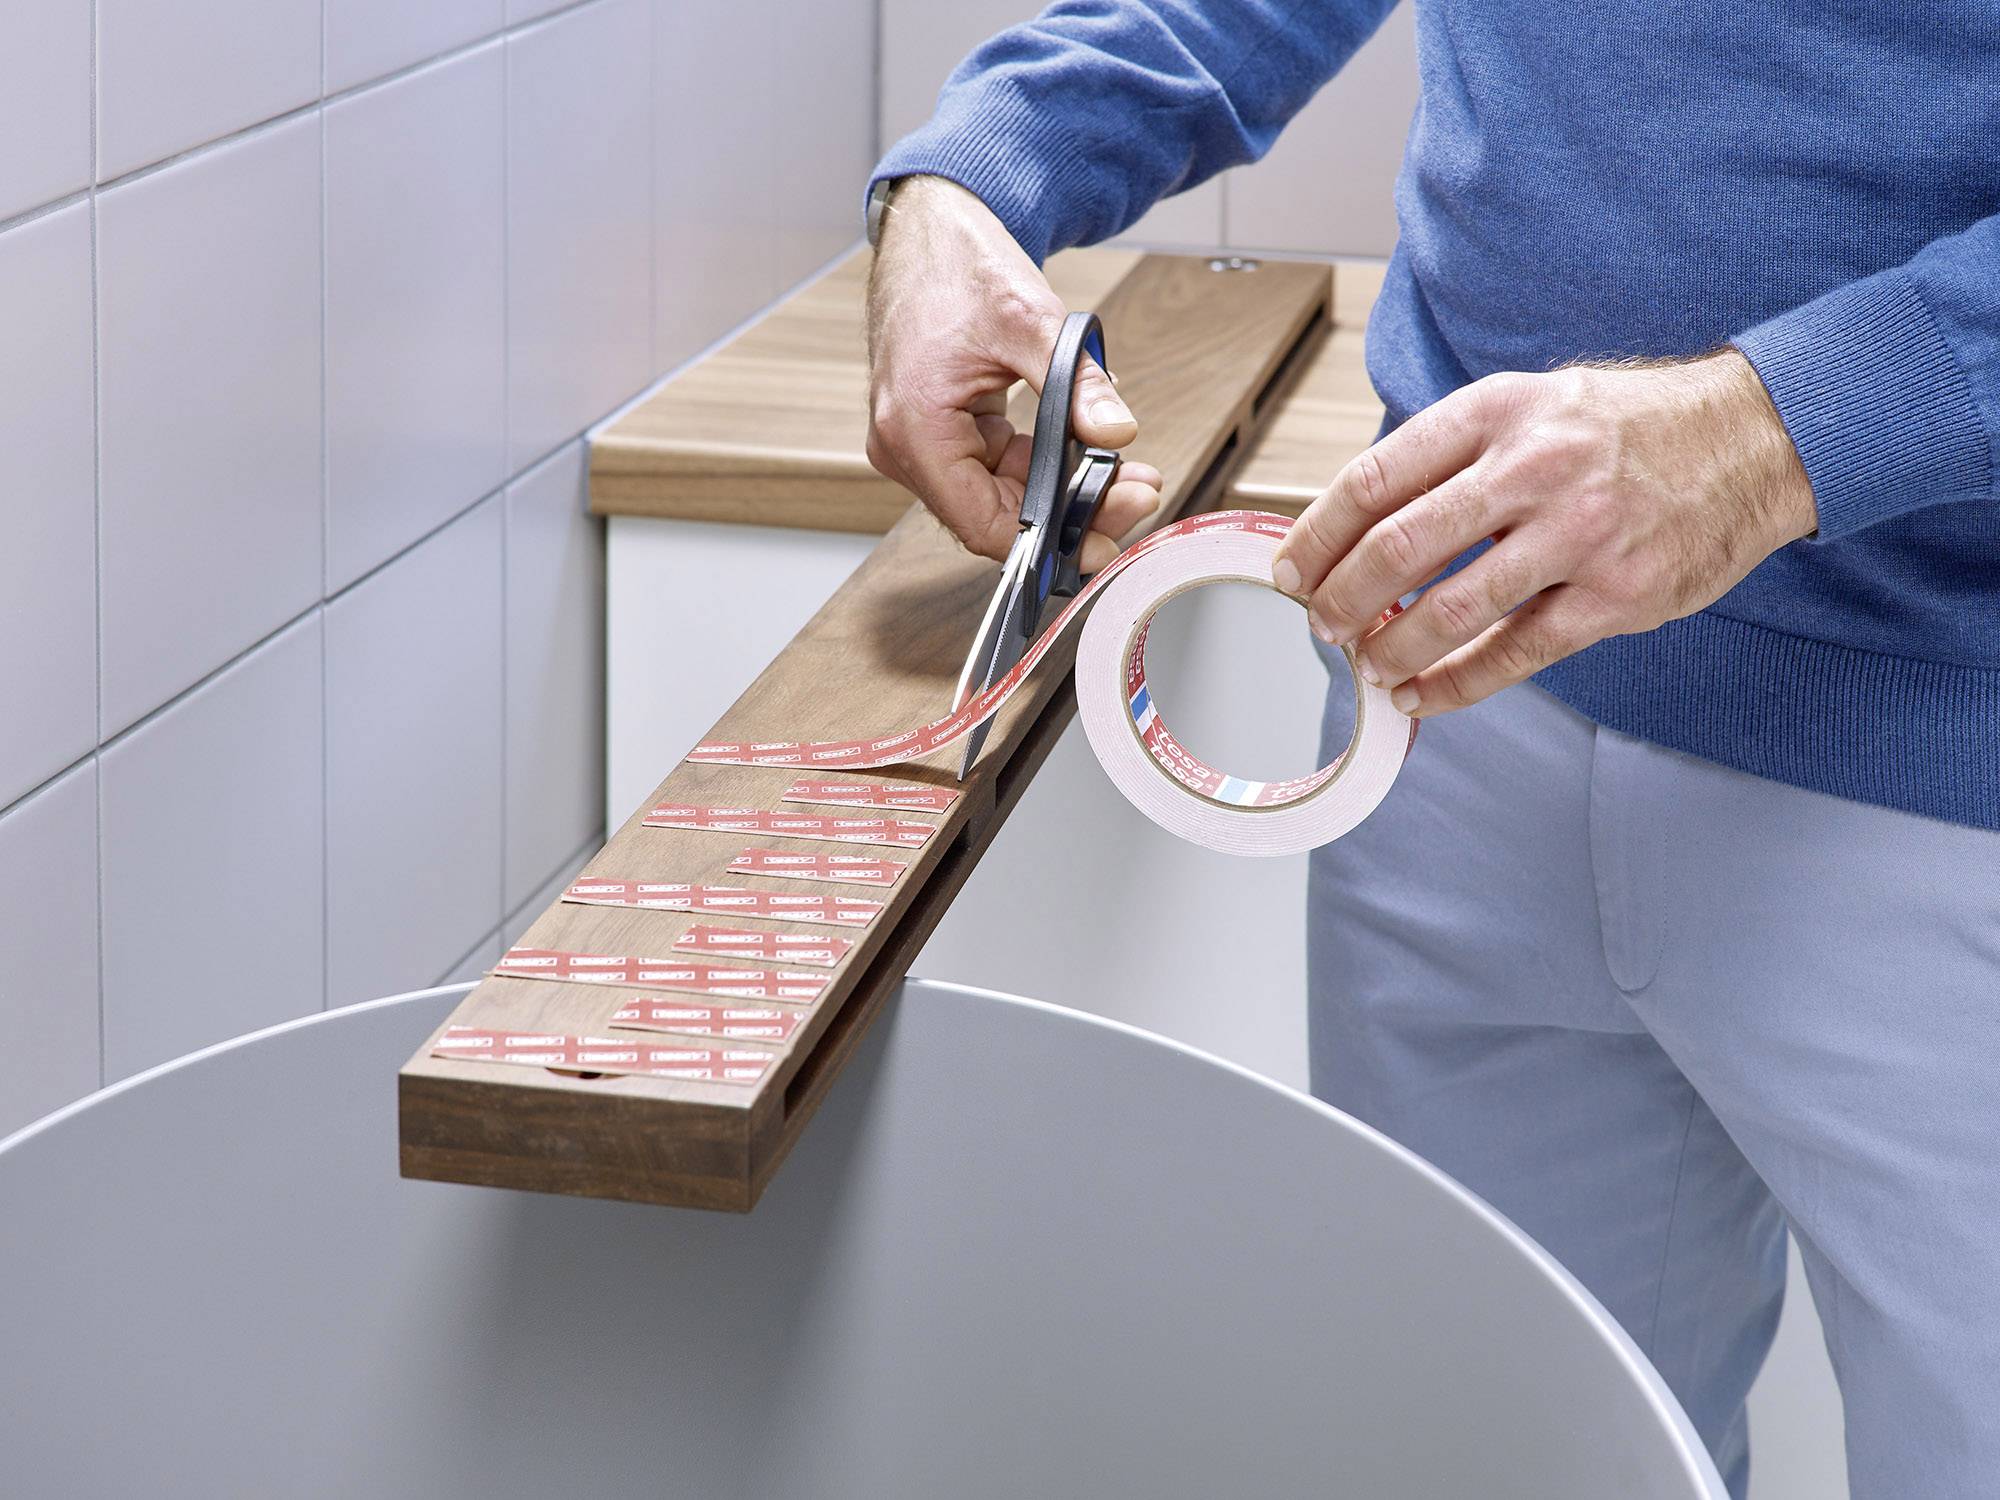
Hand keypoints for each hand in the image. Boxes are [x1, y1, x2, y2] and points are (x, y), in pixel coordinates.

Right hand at [865, 176, 1161, 571]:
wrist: (932, 231)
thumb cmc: (957, 265)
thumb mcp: (1027, 319)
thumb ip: (1076, 383)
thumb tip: (1116, 431)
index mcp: (914, 429)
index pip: (982, 522)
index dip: (1049, 539)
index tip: (1104, 536)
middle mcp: (908, 447)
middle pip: (997, 515)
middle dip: (1070, 511)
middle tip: (1136, 493)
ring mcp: (924, 443)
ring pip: (1002, 496)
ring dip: (1064, 489)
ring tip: (1123, 469)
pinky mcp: (945, 433)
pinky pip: (998, 469)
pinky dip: (1044, 466)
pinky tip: (1086, 450)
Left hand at [1271, 351, 1818, 716]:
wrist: (1755, 438)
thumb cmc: (1624, 427)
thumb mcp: (1531, 404)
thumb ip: (1452, 454)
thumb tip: (1356, 523)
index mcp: (1497, 412)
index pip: (1375, 479)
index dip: (1316, 534)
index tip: (1289, 569)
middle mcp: (1534, 468)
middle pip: (1398, 547)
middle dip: (1339, 598)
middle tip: (1317, 624)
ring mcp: (1578, 535)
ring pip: (1449, 609)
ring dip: (1389, 647)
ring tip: (1365, 663)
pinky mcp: (1617, 596)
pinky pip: (1514, 655)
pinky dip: (1453, 685)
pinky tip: (1420, 696)